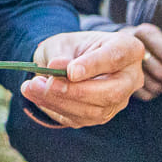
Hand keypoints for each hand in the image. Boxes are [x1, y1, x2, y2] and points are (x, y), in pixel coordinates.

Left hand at [19, 30, 144, 127]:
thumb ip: (62, 53)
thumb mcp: (64, 42)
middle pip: (112, 91)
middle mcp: (130, 78)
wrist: (70, 62)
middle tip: (46, 83)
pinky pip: (80, 119)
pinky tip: (37, 96)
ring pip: (95, 110)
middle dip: (76, 90)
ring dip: (60, 101)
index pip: (115, 57)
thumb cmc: (72, 48)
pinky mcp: (102, 116)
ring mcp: (119, 101)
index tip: (70, 71)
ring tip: (31, 87)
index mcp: (128, 48)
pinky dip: (55, 109)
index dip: (93, 66)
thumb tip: (57, 66)